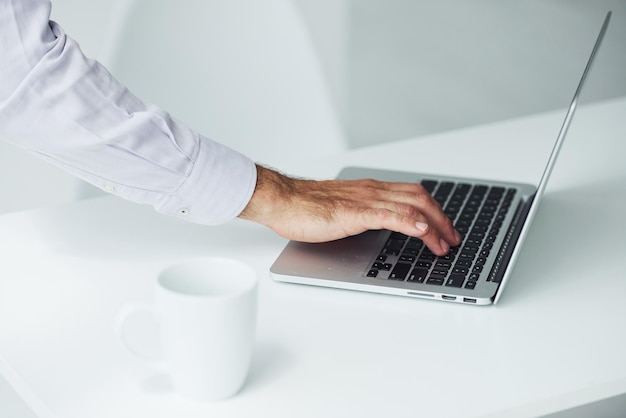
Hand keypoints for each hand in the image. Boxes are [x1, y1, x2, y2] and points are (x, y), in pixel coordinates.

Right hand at [238, 165, 461, 255]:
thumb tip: (378, 227)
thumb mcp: (342, 210)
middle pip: (420, 197)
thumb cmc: (304, 207)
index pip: (413, 194)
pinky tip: (422, 233)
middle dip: (442, 219)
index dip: (434, 210)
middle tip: (453, 239)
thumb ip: (362, 214)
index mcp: (370, 190)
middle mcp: (372, 191)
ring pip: (411, 206)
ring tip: (444, 243)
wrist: (282, 200)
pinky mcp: (354, 213)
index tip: (444, 228)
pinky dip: (411, 223)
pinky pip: (390, 215)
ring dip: (434, 226)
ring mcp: (364, 200)